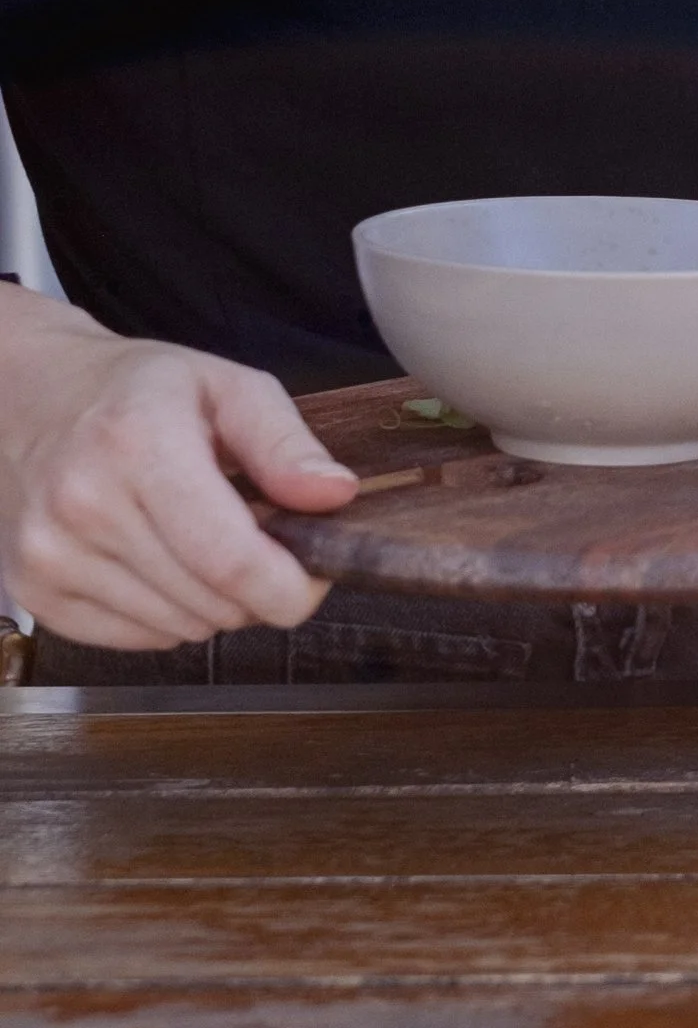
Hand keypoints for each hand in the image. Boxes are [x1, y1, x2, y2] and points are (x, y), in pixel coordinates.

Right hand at [0, 299, 355, 650]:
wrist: (33, 399)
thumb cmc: (139, 392)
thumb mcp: (226, 387)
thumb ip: (285, 443)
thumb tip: (335, 495)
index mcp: (138, 443)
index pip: (231, 561)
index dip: (291, 587)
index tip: (315, 573)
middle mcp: (84, 504)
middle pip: (214, 603)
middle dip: (256, 585)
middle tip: (251, 535)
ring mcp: (50, 554)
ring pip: (181, 629)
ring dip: (211, 600)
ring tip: (196, 538)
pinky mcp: (34, 592)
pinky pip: (139, 640)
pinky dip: (166, 613)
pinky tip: (156, 559)